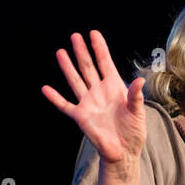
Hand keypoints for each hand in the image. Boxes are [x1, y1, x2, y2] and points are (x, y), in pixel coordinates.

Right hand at [41, 30, 145, 164]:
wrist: (123, 152)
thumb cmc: (134, 131)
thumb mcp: (138, 112)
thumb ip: (136, 96)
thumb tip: (139, 81)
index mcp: (114, 87)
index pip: (105, 62)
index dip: (99, 48)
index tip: (93, 33)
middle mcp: (99, 91)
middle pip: (88, 67)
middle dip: (82, 51)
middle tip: (75, 36)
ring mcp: (88, 103)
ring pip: (75, 80)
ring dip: (67, 67)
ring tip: (60, 52)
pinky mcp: (80, 116)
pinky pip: (65, 105)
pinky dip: (55, 98)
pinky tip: (46, 89)